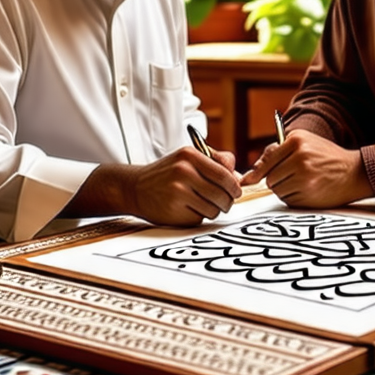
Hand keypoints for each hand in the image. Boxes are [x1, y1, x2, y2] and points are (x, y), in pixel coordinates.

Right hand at [125, 147, 241, 226]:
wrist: (134, 188)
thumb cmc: (166, 173)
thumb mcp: (188, 158)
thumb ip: (215, 162)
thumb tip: (239, 178)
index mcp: (189, 155)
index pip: (225, 174)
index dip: (235, 187)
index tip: (235, 191)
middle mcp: (183, 172)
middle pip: (223, 194)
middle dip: (227, 201)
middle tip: (224, 202)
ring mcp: (178, 193)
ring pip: (214, 209)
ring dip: (213, 210)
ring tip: (202, 204)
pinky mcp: (174, 212)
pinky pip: (200, 219)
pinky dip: (198, 217)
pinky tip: (187, 209)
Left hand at [240, 131, 370, 208]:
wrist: (354, 172)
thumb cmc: (326, 156)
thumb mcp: (304, 143)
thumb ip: (278, 151)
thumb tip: (252, 172)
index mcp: (296, 141)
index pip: (267, 161)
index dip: (255, 174)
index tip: (246, 182)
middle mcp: (300, 158)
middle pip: (270, 179)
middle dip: (277, 180)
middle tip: (293, 176)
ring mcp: (305, 178)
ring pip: (278, 191)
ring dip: (286, 190)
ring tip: (304, 181)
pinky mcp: (309, 195)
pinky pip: (289, 200)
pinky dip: (295, 198)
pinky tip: (309, 189)